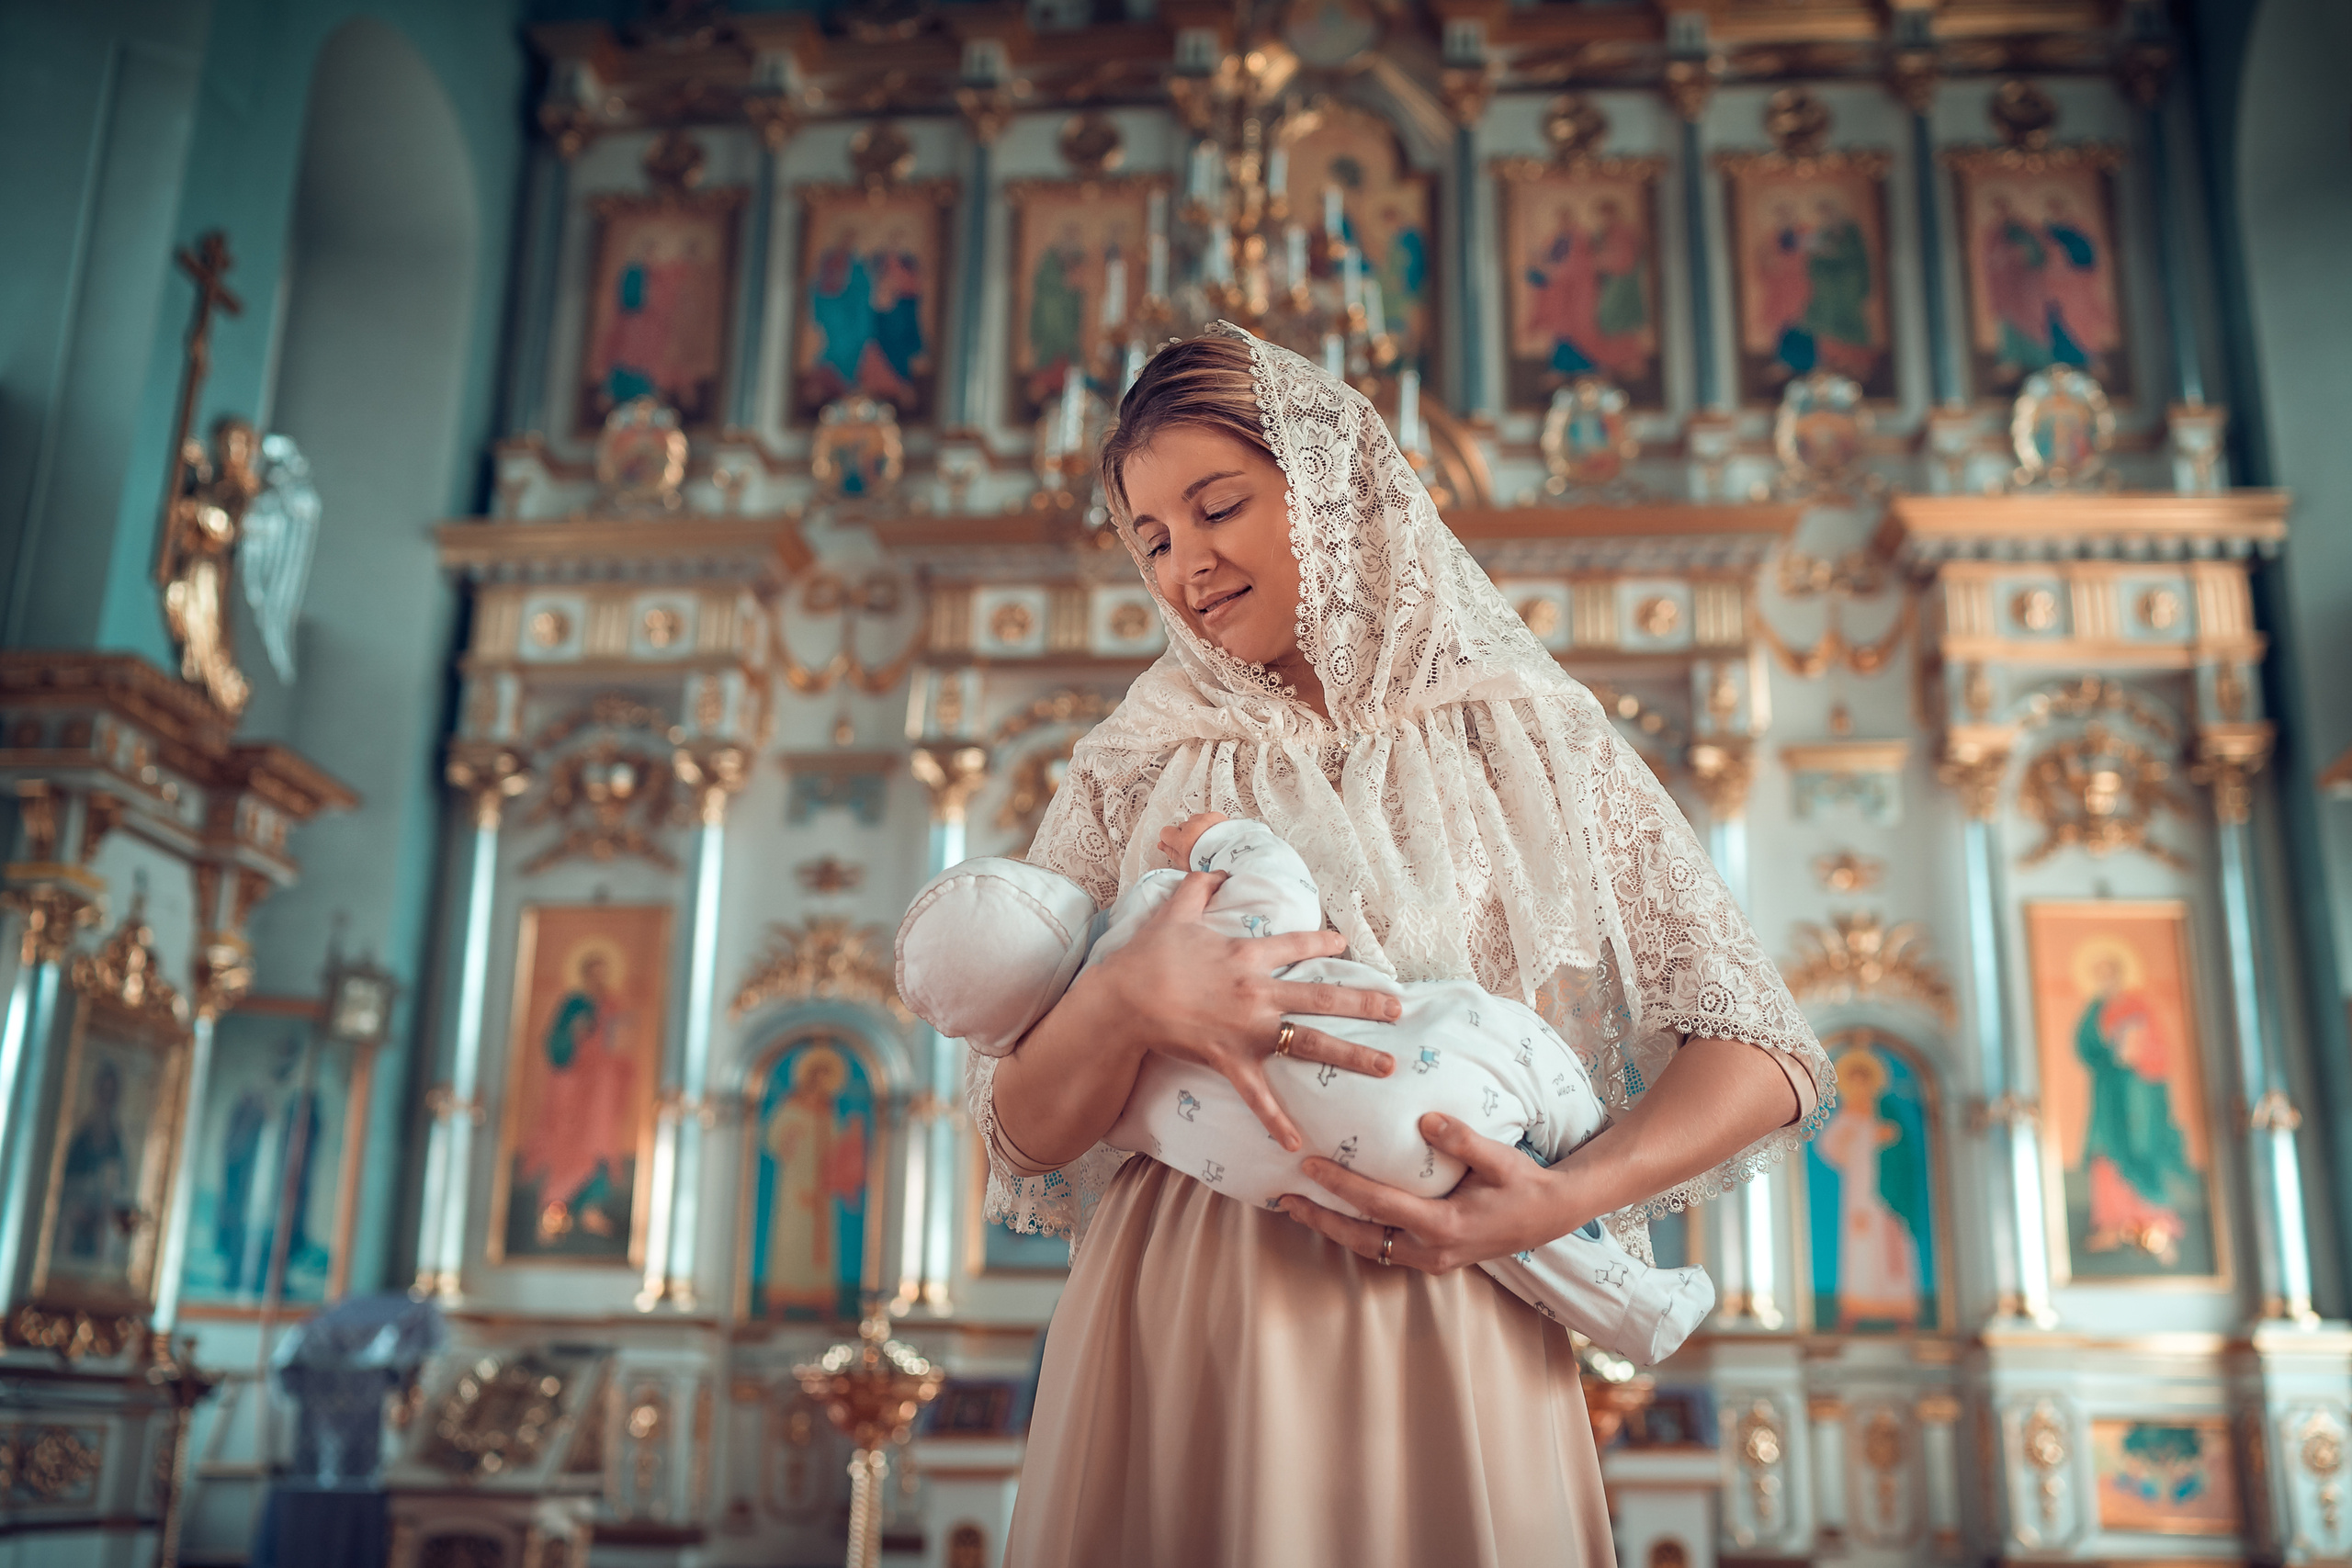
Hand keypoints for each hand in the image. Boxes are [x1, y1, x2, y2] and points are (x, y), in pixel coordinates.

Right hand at [1091, 870, 1398, 1150]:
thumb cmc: (1148, 957)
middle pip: (1323, 995)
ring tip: (1386, 1067)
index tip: (1344, 944)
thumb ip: (1197, 889)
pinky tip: (1298, 1144)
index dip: (1322, 942)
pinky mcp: (1230, 1058)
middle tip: (1397, 1009)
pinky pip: (1258, 1094)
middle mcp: (1258, 990)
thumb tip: (1213, 868)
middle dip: (1364, 1002)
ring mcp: (1248, 1027)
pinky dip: (1277, 1120)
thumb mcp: (1174, 914)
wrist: (1125, 996)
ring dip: (1352, 1055)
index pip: (1295, 944)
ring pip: (1311, 1040)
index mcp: (1247, 954)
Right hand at [1157, 810, 1228, 869]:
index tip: (1177, 844)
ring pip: (1195, 821)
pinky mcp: (1216, 816)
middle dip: (1187, 834)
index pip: (1165, 832)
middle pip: (1182, 827)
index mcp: (1181, 839)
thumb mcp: (1185, 864)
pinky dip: (1211, 825)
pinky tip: (1216, 835)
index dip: (1171, 839)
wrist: (1232, 854)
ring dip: (1199, 828)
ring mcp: (1204, 819)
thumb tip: (1162, 845)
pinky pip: (1208, 818)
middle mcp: (1191, 826)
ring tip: (1208, 841)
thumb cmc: (1210, 862)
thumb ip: (1171, 852)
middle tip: (1197, 847)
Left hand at [1277, 1113, 1587, 1273]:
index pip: (1378, 1204)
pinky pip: (1384, 1250)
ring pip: (1369, 1249)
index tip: (1308, 1165)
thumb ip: (1462, 1139)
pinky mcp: (1433, 1259)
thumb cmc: (1523, 1183)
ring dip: (1334, 1230)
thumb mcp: (1498, 1159)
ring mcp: (1431, 1260)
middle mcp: (1431, 1251)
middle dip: (1320, 1220)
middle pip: (1361, 1239)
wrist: (1551, 1215)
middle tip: (1284, 1200)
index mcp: (1443, 1226)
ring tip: (1300, 1209)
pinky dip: (1357, 1234)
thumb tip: (1424, 1119)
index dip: (1340, 1185)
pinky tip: (1339, 1216)